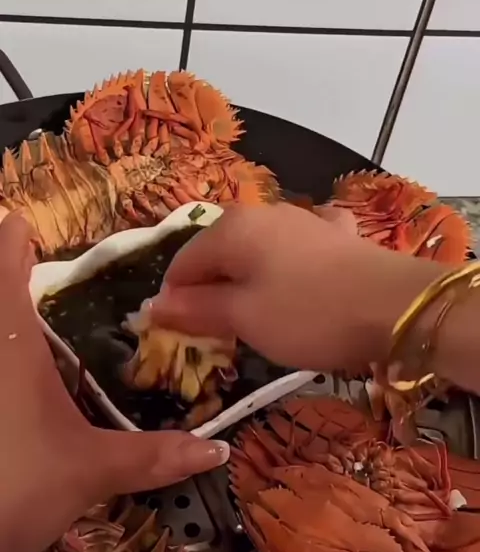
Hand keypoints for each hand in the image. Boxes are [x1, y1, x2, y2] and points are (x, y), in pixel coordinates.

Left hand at [0, 211, 228, 551]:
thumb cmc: (12, 485)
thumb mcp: (89, 471)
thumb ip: (152, 456)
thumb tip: (218, 449)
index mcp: (9, 340)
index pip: (5, 263)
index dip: (15, 237)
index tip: (27, 223)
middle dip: (10, 275)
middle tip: (43, 274)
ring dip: (8, 319)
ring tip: (37, 324)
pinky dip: (5, 356)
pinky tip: (23, 386)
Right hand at [150, 203, 445, 372]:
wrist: (397, 306)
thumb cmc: (309, 314)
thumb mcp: (245, 318)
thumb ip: (196, 309)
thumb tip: (152, 306)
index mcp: (231, 228)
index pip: (181, 264)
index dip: (173, 302)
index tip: (181, 338)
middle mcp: (262, 213)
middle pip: (218, 254)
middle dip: (212, 292)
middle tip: (221, 335)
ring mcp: (302, 219)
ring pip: (257, 251)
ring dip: (248, 282)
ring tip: (260, 319)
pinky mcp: (336, 234)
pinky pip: (296, 249)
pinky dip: (288, 267)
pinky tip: (300, 281)